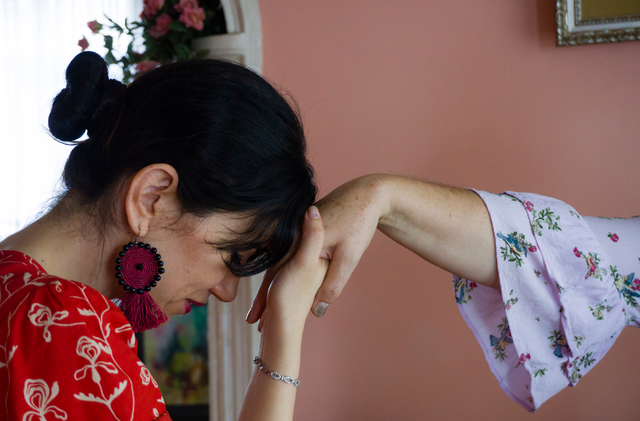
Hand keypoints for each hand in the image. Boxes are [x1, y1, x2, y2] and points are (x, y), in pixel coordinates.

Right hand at [247, 175, 386, 326]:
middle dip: (263, 296)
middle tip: (253, 319)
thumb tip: (319, 311)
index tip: (255, 322)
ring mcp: (297, 230)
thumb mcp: (348, 258)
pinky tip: (283, 280)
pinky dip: (285, 267)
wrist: (367, 194)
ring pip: (280, 262)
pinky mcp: (304, 227)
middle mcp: (292, 235)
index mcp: (298, 243)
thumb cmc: (358, 226)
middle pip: (272, 271)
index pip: (273, 277)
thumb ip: (333, 284)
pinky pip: (290, 252)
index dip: (263, 301)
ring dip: (273, 283)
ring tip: (265, 307)